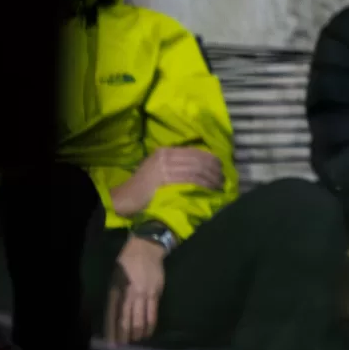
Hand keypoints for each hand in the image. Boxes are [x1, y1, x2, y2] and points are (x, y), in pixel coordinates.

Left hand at [104, 236, 166, 344]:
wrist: (146, 249)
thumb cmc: (126, 262)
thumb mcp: (115, 279)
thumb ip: (115, 297)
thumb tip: (115, 317)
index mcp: (117, 290)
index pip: (113, 316)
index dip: (112, 331)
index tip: (112, 344)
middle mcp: (129, 294)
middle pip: (127, 320)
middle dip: (125, 335)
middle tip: (124, 347)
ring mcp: (144, 294)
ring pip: (141, 318)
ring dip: (138, 332)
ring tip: (137, 342)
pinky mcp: (156, 293)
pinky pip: (153, 313)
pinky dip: (150, 324)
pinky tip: (149, 331)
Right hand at [109, 146, 224, 215]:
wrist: (125, 198)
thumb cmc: (143, 186)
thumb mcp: (158, 167)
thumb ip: (176, 163)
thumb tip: (202, 166)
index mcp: (166, 151)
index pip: (196, 152)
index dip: (211, 159)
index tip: (220, 167)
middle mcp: (166, 156)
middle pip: (199, 160)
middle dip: (214, 170)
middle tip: (222, 179)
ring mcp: (165, 168)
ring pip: (197, 170)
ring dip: (211, 179)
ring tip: (218, 186)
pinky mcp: (165, 180)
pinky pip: (191, 181)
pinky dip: (203, 185)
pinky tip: (209, 190)